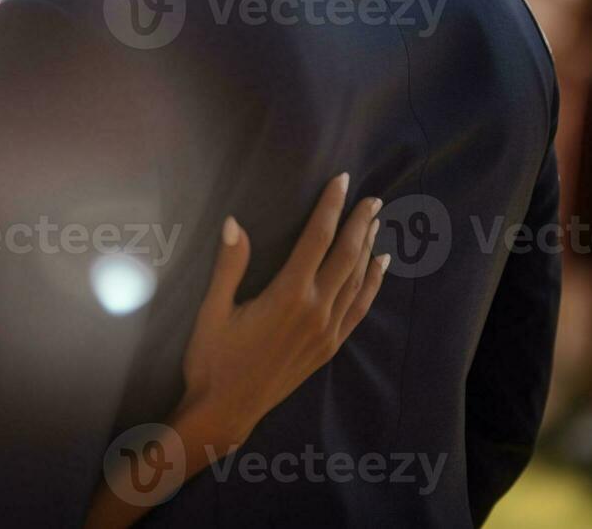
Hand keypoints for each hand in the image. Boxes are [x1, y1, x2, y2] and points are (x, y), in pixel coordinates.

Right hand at [177, 173, 387, 449]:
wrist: (226, 411)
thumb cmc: (212, 358)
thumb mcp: (212, 310)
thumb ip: (229, 265)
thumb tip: (234, 222)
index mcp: (287, 295)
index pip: (316, 239)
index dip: (330, 207)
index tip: (342, 181)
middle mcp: (315, 310)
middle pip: (346, 256)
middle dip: (360, 223)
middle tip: (372, 197)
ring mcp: (326, 331)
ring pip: (357, 281)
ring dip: (368, 249)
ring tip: (376, 222)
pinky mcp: (328, 347)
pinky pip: (359, 309)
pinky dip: (372, 285)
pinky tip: (379, 268)